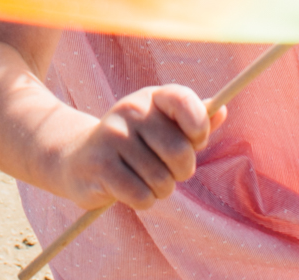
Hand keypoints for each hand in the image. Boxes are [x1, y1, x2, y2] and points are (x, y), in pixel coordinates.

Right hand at [55, 85, 225, 210]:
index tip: (195, 141)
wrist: (76, 158)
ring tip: (145, 180)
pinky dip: (144, 201)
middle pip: (179, 151)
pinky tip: (130, 191)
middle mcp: (130, 111)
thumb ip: (193, 120)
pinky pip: (142, 196)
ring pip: (161, 179)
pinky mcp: (100, 166)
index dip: (198, 127)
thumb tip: (222, 111)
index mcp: (150, 97)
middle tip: (169, 172)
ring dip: (160, 190)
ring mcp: (112, 137)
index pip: (184, 101)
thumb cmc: (133, 144)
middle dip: (182, 171)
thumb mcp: (161, 126)